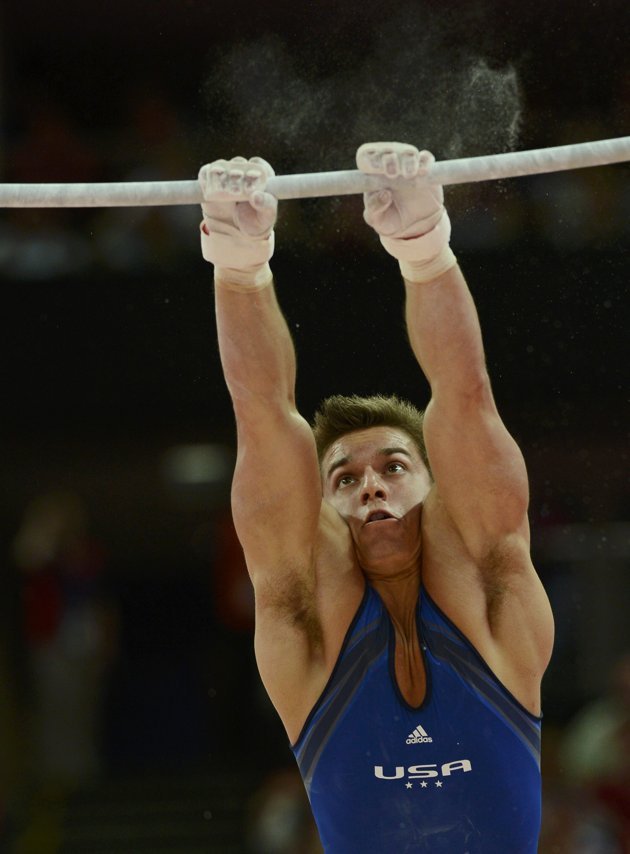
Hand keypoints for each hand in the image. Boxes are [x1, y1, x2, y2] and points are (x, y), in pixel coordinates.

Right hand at [198, 156, 276, 279]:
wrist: (238, 231)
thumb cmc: (256, 220)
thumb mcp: (266, 216)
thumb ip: (266, 205)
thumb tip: (256, 196)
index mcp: (261, 176)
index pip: (258, 165)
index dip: (255, 169)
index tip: (253, 177)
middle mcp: (243, 171)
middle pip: (238, 163)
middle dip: (236, 171)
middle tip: (236, 179)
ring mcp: (225, 174)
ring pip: (221, 166)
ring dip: (221, 173)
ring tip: (223, 185)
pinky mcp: (210, 181)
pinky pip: (205, 174)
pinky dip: (205, 177)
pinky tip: (207, 184)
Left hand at [356, 142, 454, 280]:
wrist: (413, 226)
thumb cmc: (389, 219)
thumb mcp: (377, 220)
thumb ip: (375, 208)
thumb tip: (384, 194)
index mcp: (373, 175)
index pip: (366, 156)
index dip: (369, 157)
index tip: (375, 169)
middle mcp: (389, 165)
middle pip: (387, 150)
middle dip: (389, 159)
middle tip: (392, 175)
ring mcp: (407, 165)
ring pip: (407, 151)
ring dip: (407, 160)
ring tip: (409, 176)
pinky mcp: (425, 169)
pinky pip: (426, 158)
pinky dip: (425, 161)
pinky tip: (423, 173)